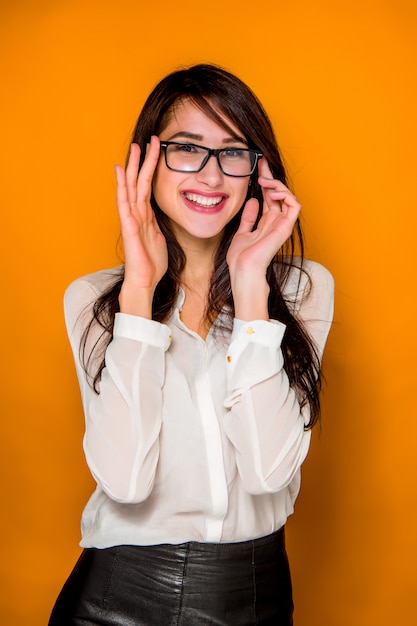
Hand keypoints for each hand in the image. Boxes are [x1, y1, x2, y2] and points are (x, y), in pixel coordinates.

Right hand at [115, 137, 167, 316]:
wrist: (144, 280)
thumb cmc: (151, 263)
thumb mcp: (160, 238)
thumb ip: (158, 225)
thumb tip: (160, 218)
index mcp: (146, 215)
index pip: (148, 186)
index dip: (153, 169)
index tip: (158, 151)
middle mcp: (137, 213)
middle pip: (140, 181)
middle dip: (144, 160)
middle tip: (147, 140)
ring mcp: (131, 219)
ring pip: (132, 187)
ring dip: (133, 167)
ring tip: (134, 148)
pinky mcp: (129, 226)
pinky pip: (125, 202)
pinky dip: (122, 186)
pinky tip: (121, 172)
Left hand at [226, 158, 300, 319]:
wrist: (243, 271)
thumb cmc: (241, 258)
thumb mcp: (241, 232)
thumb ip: (248, 218)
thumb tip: (252, 201)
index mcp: (266, 223)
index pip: (269, 197)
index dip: (265, 181)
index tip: (257, 167)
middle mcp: (276, 222)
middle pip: (278, 194)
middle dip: (270, 177)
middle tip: (261, 164)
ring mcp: (282, 224)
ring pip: (288, 196)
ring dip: (277, 185)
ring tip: (264, 181)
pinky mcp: (285, 227)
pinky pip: (294, 205)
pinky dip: (285, 194)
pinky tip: (271, 191)